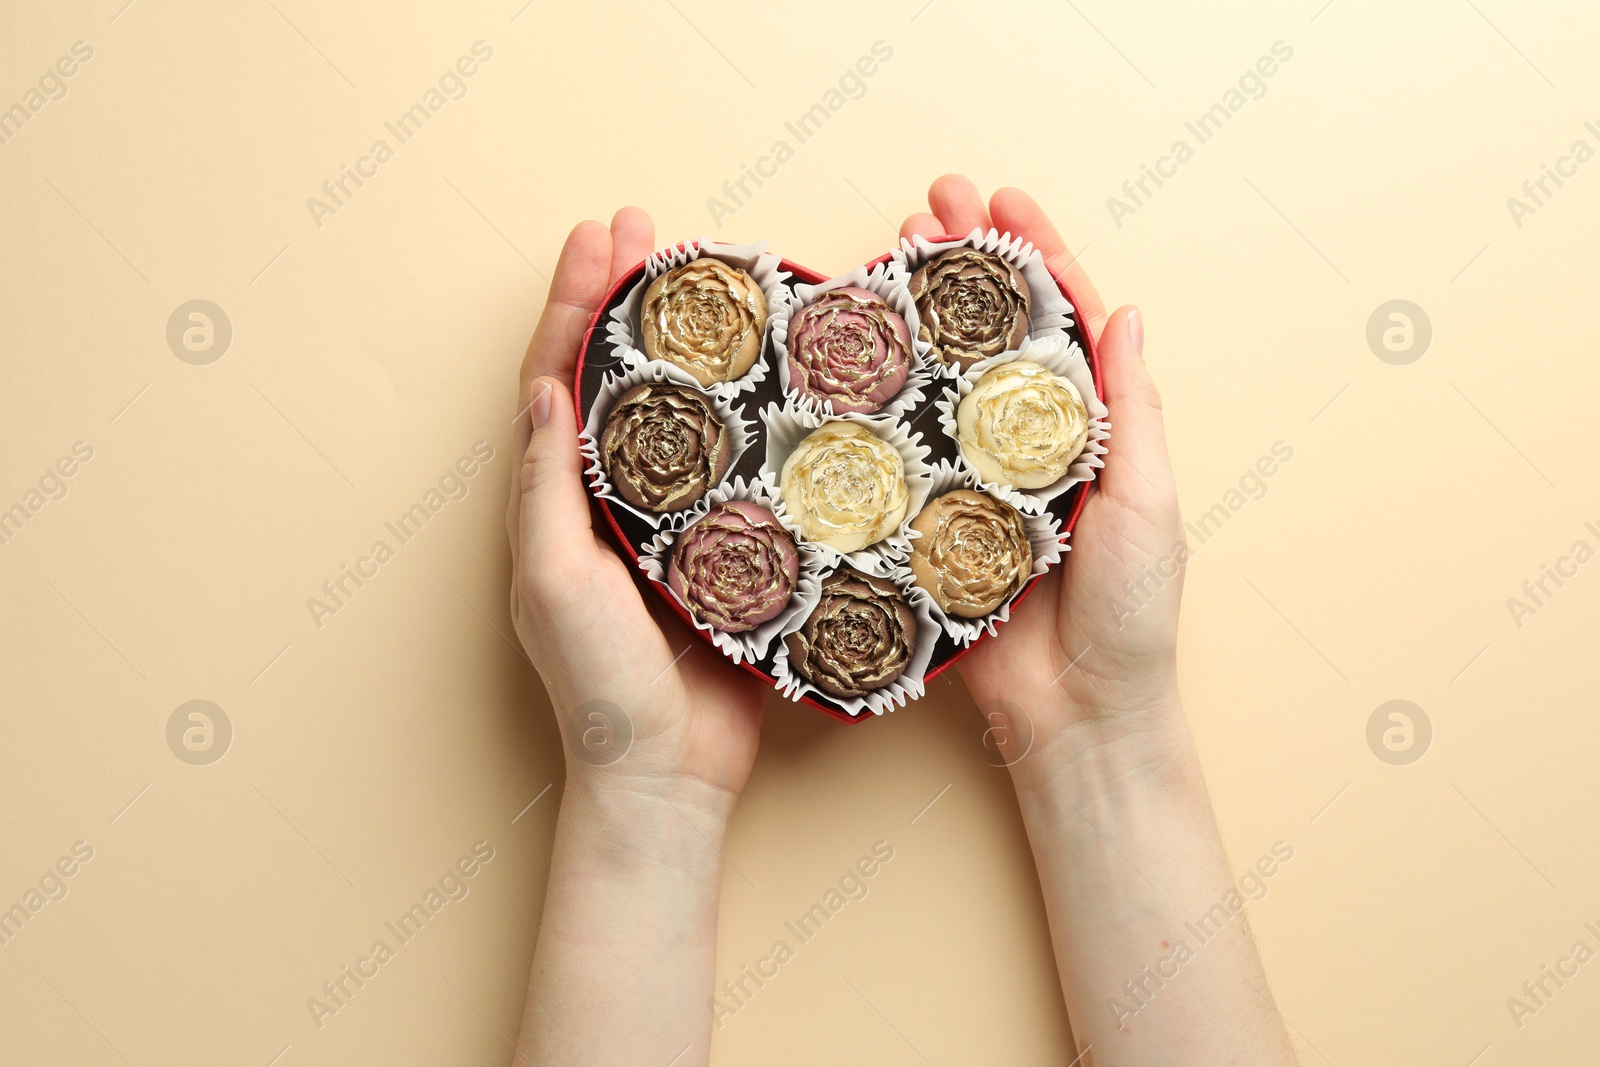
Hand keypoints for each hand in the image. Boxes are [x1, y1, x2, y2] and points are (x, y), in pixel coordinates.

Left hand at [506, 209, 765, 808]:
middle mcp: (607, 503)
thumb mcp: (554, 582)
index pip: (555, 380)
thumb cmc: (598, 686)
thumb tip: (543, 391)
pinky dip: (741, 416)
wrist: (667, 776)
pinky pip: (731, 469)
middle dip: (624, 300)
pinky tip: (767, 381)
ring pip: (675, 414)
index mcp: (553, 504)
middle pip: (613, 379)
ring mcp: (668, 524)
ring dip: (685, 345)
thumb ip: (547, 489)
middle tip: (652, 231)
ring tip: (710, 281)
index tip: (603, 238)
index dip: (573, 304)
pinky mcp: (724, 550)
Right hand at [900, 177, 1186, 754]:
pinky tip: (856, 359)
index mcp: (1088, 431)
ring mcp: (973, 479)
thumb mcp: (1147, 499)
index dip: (1036, 257)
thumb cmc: (1131, 613)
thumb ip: (1129, 409)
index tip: (1003, 202)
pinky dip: (881, 404)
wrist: (1076, 715)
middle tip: (928, 206)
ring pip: (941, 381)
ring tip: (888, 256)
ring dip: (918, 316)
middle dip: (964, 265)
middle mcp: (1026, 444)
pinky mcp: (928, 521)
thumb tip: (1127, 313)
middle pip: (992, 335)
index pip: (1064, 324)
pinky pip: (902, 454)